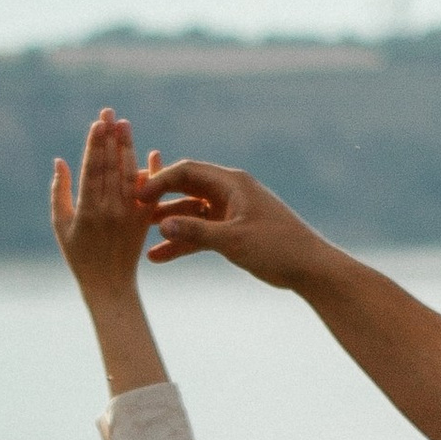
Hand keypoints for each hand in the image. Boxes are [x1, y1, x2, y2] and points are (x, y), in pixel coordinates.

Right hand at [50, 110, 162, 296]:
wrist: (108, 283)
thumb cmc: (78, 255)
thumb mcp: (61, 225)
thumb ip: (59, 192)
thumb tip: (60, 161)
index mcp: (87, 211)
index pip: (92, 170)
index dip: (94, 145)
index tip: (97, 123)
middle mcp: (110, 211)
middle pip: (111, 167)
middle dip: (110, 138)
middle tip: (111, 113)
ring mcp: (129, 216)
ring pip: (129, 175)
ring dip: (127, 147)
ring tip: (125, 124)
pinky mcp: (144, 221)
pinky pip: (149, 193)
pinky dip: (151, 172)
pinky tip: (151, 153)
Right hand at [145, 159, 330, 289]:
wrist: (309, 267)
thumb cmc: (277, 248)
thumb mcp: (234, 241)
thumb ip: (196, 232)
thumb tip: (160, 223)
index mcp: (232, 183)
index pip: (187, 172)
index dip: (159, 181)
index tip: (137, 197)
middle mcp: (230, 192)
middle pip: (185, 190)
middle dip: (159, 202)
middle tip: (131, 215)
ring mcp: (231, 212)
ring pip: (191, 214)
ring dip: (168, 226)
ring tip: (139, 239)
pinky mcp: (233, 231)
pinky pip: (202, 233)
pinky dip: (183, 242)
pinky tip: (159, 257)